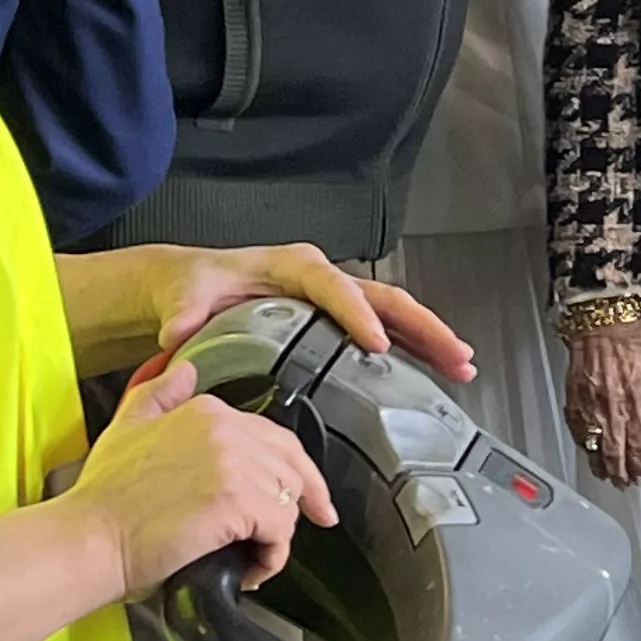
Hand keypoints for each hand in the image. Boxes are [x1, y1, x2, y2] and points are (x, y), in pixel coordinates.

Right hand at [68, 358, 334, 600]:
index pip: (275, 438)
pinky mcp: (237, 503)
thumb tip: (185, 368)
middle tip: (300, 529)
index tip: (304, 494)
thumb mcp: (127, 425)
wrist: (89, 537)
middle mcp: (228, 430)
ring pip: (288, 501)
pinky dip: (271, 558)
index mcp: (208, 411)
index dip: (292, 469)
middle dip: (301, 501)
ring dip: (276, 535)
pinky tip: (249, 570)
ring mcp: (235, 464)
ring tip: (251, 556)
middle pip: (291, 467)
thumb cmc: (103, 497)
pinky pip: (280, 533)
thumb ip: (159, 393)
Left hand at [107, 242, 475, 383]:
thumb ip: (184, 312)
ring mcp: (337, 300)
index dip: (358, 315)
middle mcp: (323, 279)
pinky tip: (437, 372)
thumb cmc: (197, 288)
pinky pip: (388, 330)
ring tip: (461, 365)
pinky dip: (414, 349)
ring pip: (396, 313)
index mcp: (293, 267)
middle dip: (422, 326)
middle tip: (452, 352)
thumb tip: (179, 331)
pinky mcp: (341, 320)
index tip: (376, 343)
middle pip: (385, 298)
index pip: (334, 288)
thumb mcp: (186, 295)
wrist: (195, 289)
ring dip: (429, 339)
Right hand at [562, 318, 640, 489]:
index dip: (638, 466)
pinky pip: (577, 430)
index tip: (639, 477)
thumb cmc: (632, 342)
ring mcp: (591, 406)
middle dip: (618, 472)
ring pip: (593, 446)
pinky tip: (586, 450)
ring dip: (599, 464)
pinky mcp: (573, 399)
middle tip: (620, 483)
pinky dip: (582, 444)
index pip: (638, 448)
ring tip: (603, 474)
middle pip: (614, 453)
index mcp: (637, 404)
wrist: (604, 322)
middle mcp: (613, 409)